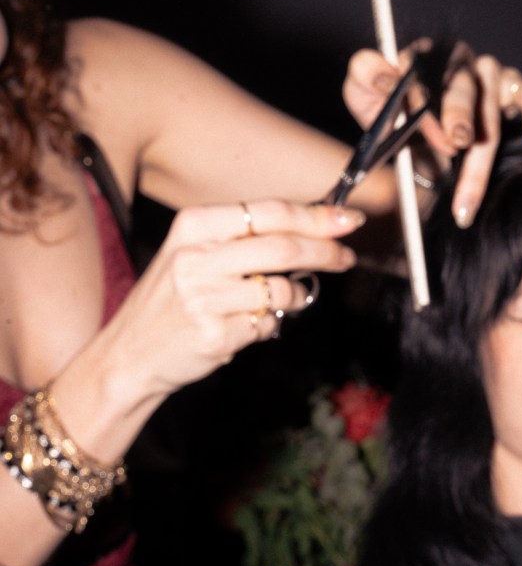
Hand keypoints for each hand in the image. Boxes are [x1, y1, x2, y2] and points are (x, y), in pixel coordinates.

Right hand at [106, 199, 362, 398]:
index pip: (271, 212)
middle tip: (345, 257)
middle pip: (285, 247)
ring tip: (272, 302)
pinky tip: (241, 325)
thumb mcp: (194, 253)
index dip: (317, 216)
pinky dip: (266, 326)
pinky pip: (267, 325)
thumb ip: (244, 239)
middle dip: (326, 251)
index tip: (347, 219)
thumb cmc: (170, 301)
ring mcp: (206, 297)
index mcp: (195, 225)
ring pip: (282, 290)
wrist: (130, 353)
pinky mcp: (215, 333)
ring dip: (292, 297)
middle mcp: (197, 256)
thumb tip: (312, 228)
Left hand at [342, 39, 521, 226]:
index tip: (411, 123)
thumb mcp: (365, 98)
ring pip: (492, 101)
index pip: (422, 69)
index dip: (418, 97)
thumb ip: (365, 77)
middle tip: (454, 142)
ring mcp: (489, 75)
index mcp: (422, 57)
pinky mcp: (515, 90)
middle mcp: (458, 62)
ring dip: (484, 140)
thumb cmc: (392, 120)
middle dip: (456, 115)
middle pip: (460, 84)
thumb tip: (388, 75)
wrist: (418, 151)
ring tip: (472, 174)